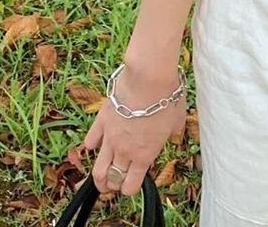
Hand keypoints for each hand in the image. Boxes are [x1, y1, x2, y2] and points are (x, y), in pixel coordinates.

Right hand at [81, 63, 186, 196]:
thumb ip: (172, 133)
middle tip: (115, 184)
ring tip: (101, 177)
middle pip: (113, 181)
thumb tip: (174, 134)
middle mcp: (125, 152)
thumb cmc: (167, 98)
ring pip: (98, 169)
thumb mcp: (177, 120)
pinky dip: (92, 146)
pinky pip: (90, 141)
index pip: (131, 186)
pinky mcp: (101, 122)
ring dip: (98, 177)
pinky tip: (97, 143)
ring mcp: (110, 139)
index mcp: (145, 155)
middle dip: (114, 186)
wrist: (149, 79)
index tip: (133, 184)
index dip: (131, 188)